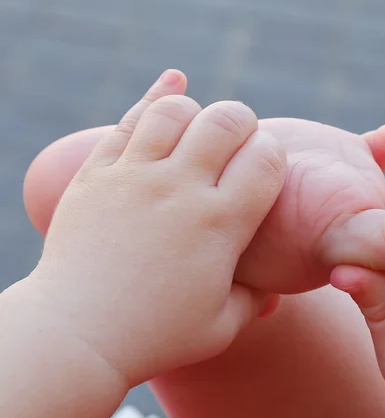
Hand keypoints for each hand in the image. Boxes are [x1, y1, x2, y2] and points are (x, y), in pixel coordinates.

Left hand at [29, 71, 285, 387]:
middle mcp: (179, 190)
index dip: (274, 156)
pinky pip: (129, 120)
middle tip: (239, 143)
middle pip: (226, 120)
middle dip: (243, 123)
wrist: (78, 335)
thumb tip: (273, 282)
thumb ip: (256, 297)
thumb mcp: (223, 326)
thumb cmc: (157, 336)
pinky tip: (173, 81)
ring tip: (199, 133)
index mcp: (220, 225)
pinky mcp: (98, 175)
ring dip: (198, 112)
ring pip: (176, 110)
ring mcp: (134, 177)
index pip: (265, 160)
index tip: (267, 169)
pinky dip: (155, 95)